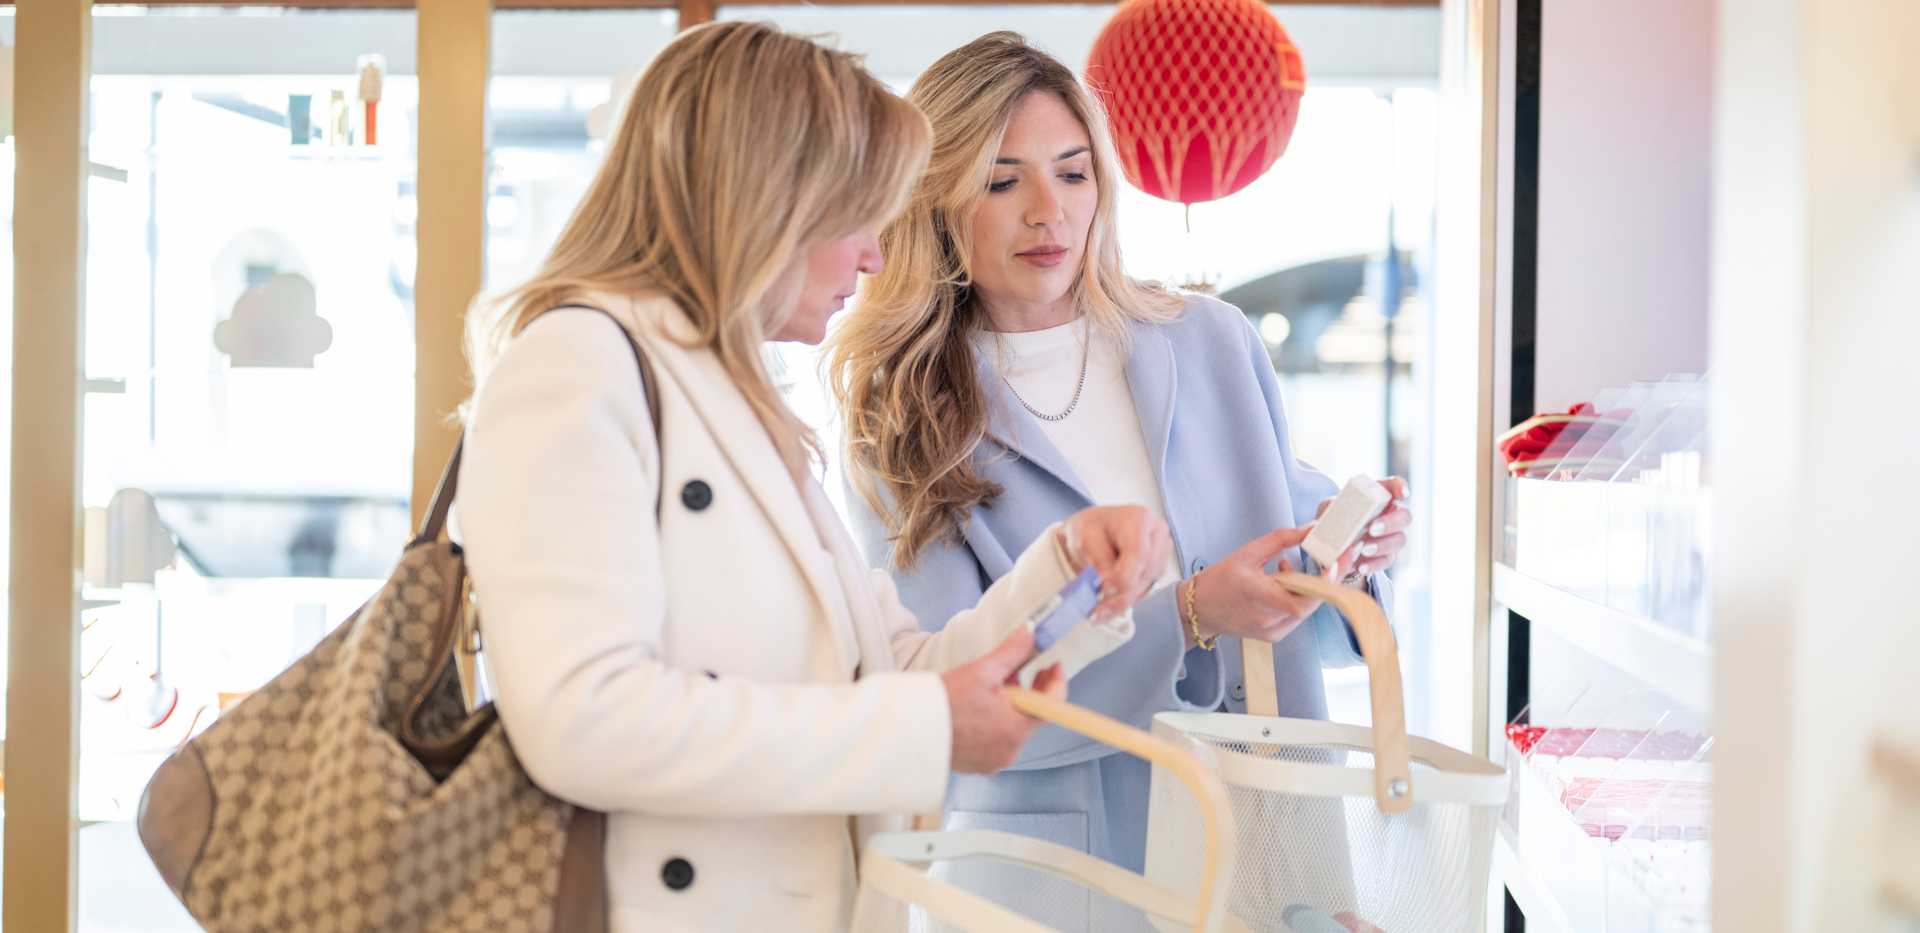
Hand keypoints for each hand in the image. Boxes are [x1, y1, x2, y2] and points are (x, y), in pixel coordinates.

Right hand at [942, 628, 1066, 773]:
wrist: (910, 730)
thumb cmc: (945, 702)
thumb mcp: (981, 671)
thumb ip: (1011, 653)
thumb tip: (1031, 632)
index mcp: (1016, 727)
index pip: (1053, 704)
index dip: (1055, 680)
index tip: (1052, 664)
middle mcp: (1011, 750)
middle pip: (1031, 715)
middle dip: (1025, 691)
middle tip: (1015, 670)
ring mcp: (995, 760)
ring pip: (1013, 728)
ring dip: (1008, 708)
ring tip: (988, 689)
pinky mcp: (979, 765)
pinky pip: (996, 741)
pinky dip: (993, 725)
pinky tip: (977, 710)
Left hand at [1059, 505, 1172, 620]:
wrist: (1094, 530)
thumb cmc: (1089, 529)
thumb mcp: (1084, 539)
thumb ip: (1098, 561)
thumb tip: (1109, 588)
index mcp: (1139, 519)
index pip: (1138, 552)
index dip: (1123, 576)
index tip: (1103, 591)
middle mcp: (1157, 534)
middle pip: (1145, 571)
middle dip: (1120, 595)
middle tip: (1095, 612)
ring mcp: (1162, 552)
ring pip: (1146, 584)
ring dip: (1122, 600)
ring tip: (1098, 612)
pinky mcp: (1158, 568)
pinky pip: (1145, 589)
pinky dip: (1126, 599)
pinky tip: (1109, 606)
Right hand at [1186, 526, 1325, 643]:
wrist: (1198, 610)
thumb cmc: (1220, 580)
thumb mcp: (1248, 553)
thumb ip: (1281, 539)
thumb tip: (1310, 529)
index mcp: (1259, 596)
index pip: (1304, 597)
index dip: (1324, 582)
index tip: (1334, 563)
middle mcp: (1268, 619)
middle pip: (1311, 602)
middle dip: (1320, 580)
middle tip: (1323, 560)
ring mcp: (1271, 631)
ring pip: (1305, 610)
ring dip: (1306, 589)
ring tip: (1285, 570)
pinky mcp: (1273, 637)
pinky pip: (1296, 617)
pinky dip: (1296, 600)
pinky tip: (1280, 586)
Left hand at [1319, 476, 1411, 580]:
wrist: (1334, 543)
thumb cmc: (1335, 517)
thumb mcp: (1328, 509)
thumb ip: (1327, 512)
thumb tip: (1317, 525)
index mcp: (1379, 496)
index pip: (1395, 486)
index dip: (1401, 487)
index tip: (1401, 493)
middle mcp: (1392, 515)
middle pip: (1404, 516)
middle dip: (1390, 523)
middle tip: (1372, 529)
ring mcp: (1393, 536)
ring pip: (1399, 540)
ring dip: (1382, 545)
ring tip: (1364, 550)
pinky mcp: (1387, 556)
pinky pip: (1386, 561)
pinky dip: (1374, 564)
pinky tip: (1361, 566)